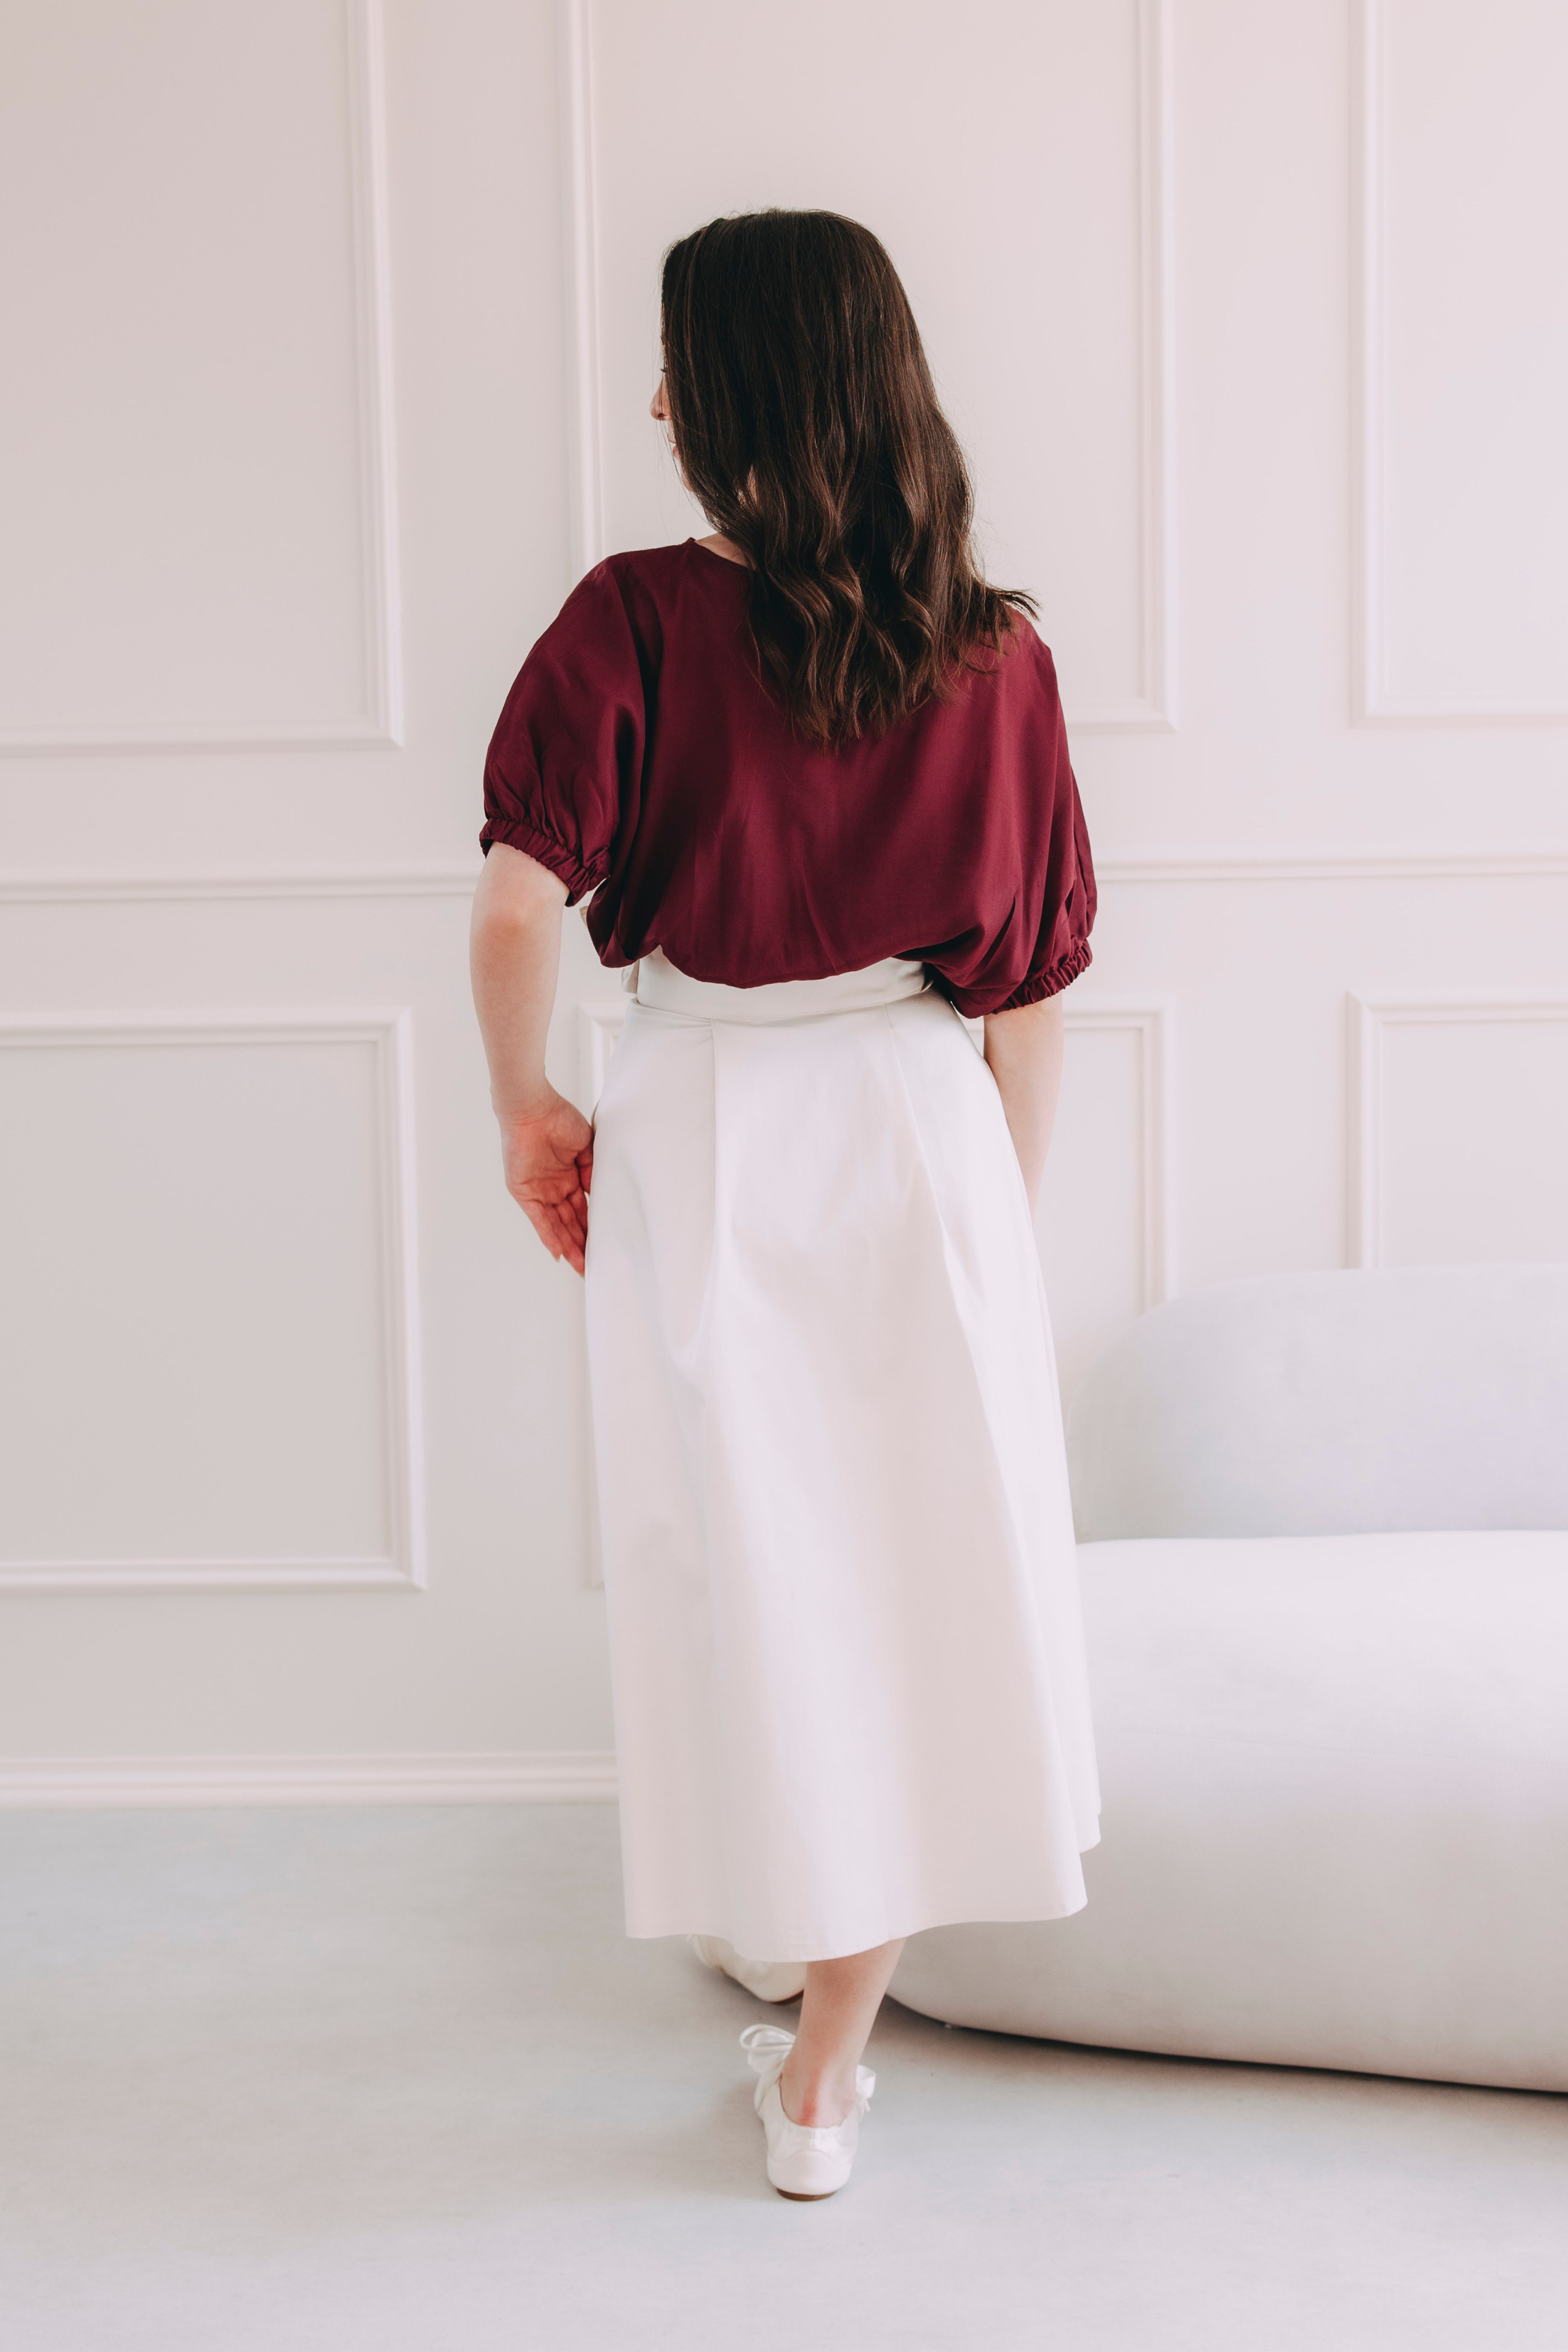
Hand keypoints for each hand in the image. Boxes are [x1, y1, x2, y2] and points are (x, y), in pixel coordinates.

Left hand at [498, 1088, 594, 1275]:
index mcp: (570, 1176)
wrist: (534, 1108)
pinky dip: (549, 1236)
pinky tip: (559, 1253)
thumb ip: (591, 1172)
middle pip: (571, 1222)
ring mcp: (539, 1191)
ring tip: (582, 1266)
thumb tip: (598, 1195)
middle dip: (583, 1244)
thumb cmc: (560, 1119)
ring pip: (557, 1225)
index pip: (583, 1209)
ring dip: (569, 1246)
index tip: (606, 1245)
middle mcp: (555, 1187)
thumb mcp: (586, 1147)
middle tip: (595, 1265)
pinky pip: (538, 1219)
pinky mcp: (524, 1192)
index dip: (594, 1227)